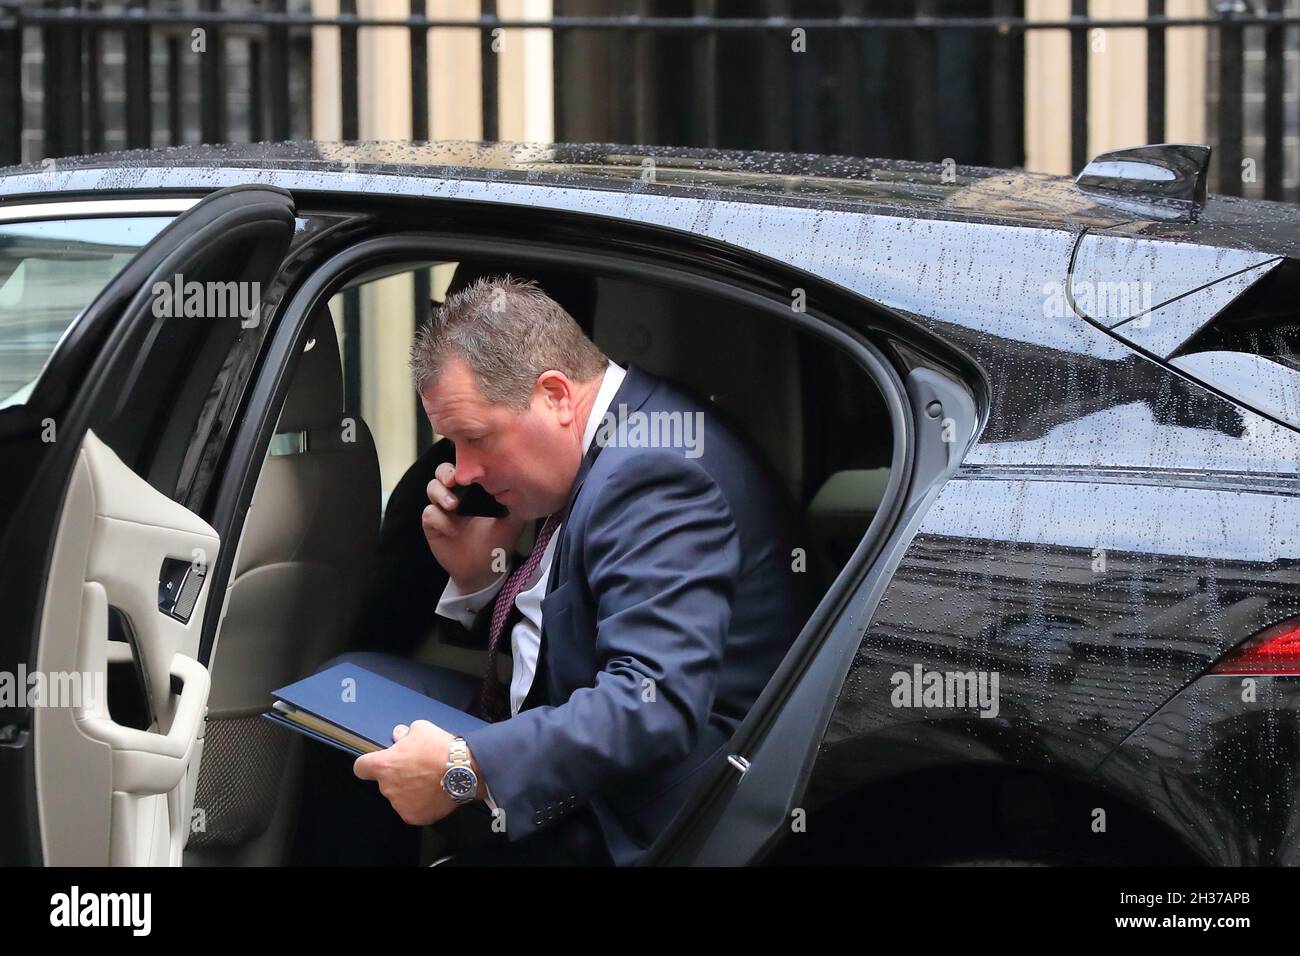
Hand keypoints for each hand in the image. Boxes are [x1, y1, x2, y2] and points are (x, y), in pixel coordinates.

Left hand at [353, 720, 465, 826]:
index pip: (360, 768)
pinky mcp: (414, 816)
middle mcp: (388, 787)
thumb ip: (404, 733)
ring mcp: (400, 804)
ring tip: (429, 780)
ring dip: (409, 790)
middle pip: (384, 782)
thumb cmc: (441, 749)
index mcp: (384, 766)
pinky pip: (412, 809)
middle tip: (416, 768)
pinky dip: (421, 803)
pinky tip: (433, 792)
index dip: (367, 765)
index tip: (375, 764)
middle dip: (397, 776)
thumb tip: (399, 735)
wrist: (464, 771)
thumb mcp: (421, 729)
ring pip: (399, 796)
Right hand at [422, 462, 525, 591]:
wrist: (483, 572)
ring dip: (440, 493)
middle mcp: (457, 495)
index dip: (463, 464)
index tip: (469, 469)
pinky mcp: (433, 525)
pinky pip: (429, 514)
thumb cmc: (498, 545)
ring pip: (432, 487)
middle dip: (445, 472)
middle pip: (443, 472)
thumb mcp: (513, 524)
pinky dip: (440, 520)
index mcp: (475, 490)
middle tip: (453, 481)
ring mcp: (444, 510)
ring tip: (453, 506)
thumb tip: (524, 487)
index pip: (465, 468)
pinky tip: (453, 531)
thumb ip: (516, 505)